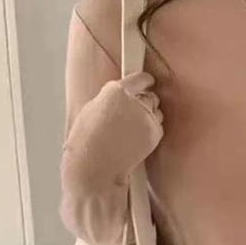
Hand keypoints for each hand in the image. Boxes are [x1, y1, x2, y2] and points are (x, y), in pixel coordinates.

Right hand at [62, 70, 163, 190]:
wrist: (96, 166)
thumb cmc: (88, 142)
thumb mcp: (92, 109)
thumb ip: (111, 98)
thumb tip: (121, 96)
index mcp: (116, 91)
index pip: (140, 78)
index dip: (144, 80)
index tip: (146, 80)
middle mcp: (135, 102)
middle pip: (150, 95)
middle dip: (144, 101)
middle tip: (133, 113)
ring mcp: (147, 118)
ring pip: (156, 111)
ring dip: (148, 116)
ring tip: (131, 130)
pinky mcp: (155, 134)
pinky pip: (158, 127)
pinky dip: (150, 131)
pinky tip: (136, 139)